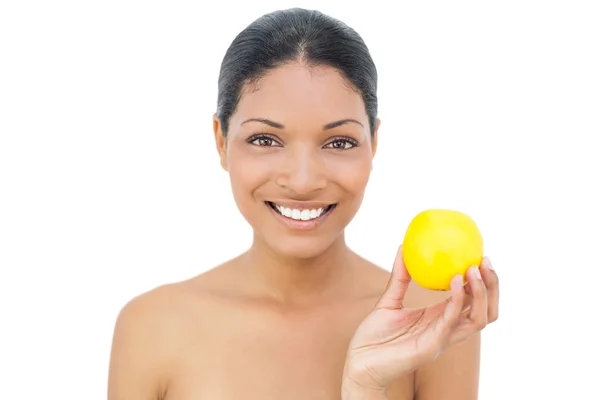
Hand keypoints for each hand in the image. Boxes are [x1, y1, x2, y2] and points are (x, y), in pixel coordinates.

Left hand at [342, 245, 498, 391]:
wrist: (359, 362)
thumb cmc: (373, 336)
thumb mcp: (389, 300)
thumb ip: (400, 276)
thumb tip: (403, 246)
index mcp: (439, 318)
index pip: (471, 300)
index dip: (482, 281)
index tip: (480, 256)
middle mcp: (446, 329)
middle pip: (484, 311)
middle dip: (492, 287)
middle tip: (485, 261)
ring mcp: (442, 339)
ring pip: (478, 319)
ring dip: (481, 293)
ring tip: (474, 269)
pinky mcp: (432, 347)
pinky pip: (451, 322)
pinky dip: (457, 301)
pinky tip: (455, 281)